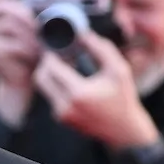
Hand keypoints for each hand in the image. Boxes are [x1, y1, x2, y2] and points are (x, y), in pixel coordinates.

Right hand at [0, 0, 41, 128]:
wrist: (25, 79)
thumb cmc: (38, 50)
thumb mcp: (45, 28)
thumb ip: (51, 14)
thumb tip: (80, 2)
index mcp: (0, 8)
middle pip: (2, 5)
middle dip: (25, 13)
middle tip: (42, 24)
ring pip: (8, 25)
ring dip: (30, 34)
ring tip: (45, 44)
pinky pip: (10, 45)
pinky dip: (28, 50)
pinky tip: (38, 55)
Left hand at [31, 31, 160, 151]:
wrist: (123, 130)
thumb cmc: (124, 98)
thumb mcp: (119, 70)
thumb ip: (101, 49)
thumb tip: (83, 33)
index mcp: (78, 93)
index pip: (52, 67)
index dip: (52, 53)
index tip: (58, 44)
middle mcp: (64, 106)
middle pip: (40, 77)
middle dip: (46, 62)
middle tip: (58, 52)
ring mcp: (60, 114)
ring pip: (43, 87)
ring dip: (49, 73)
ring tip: (65, 63)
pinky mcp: (60, 118)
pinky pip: (50, 96)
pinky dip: (56, 84)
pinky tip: (70, 77)